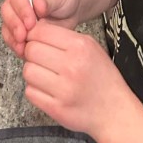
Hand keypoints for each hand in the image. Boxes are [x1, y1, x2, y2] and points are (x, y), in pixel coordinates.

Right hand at [1, 0, 79, 57]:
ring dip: (13, 38)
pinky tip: (23, 51)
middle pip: (7, 11)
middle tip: (24, 35)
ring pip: (7, 26)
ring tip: (23, 46)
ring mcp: (19, 16)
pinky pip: (13, 39)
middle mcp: (19, 0)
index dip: (21, 9)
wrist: (74, 8)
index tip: (30, 21)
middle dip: (14, 25)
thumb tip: (37, 4)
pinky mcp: (22, 31)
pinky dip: (16, 46)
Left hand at [22, 22, 132, 138]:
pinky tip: (47, 89)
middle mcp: (71, 66)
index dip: (33, 35)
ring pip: (28, 71)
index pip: (41, 31)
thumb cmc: (102, 77)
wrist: (114, 110)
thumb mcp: (91, 47)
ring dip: (33, 72)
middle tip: (40, 59)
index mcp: (80, 46)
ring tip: (44, 75)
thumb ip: (65, 38)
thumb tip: (36, 32)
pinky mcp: (56, 109)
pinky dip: (35, 90)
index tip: (36, 40)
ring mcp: (63, 89)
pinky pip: (30, 92)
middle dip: (32, 53)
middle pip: (31, 50)